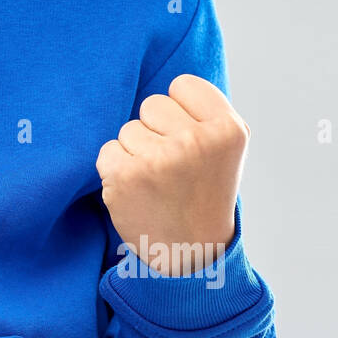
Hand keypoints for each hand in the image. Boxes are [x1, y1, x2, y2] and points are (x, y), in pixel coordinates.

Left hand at [96, 74, 249, 277]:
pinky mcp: (127, 176)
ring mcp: (161, 159)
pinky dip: (116, 170)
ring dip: (136, 153)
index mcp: (229, 129)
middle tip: (173, 168)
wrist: (191, 255)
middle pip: (151, 104)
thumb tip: (168, 82)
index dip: (179, 111)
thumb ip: (203, 112)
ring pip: (128, 129)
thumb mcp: (224, 149)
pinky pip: (108, 150)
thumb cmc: (203, 193)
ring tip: (157, 183)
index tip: (189, 140)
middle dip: (155, 131)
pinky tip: (137, 192)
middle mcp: (197, 141)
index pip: (182, 85)